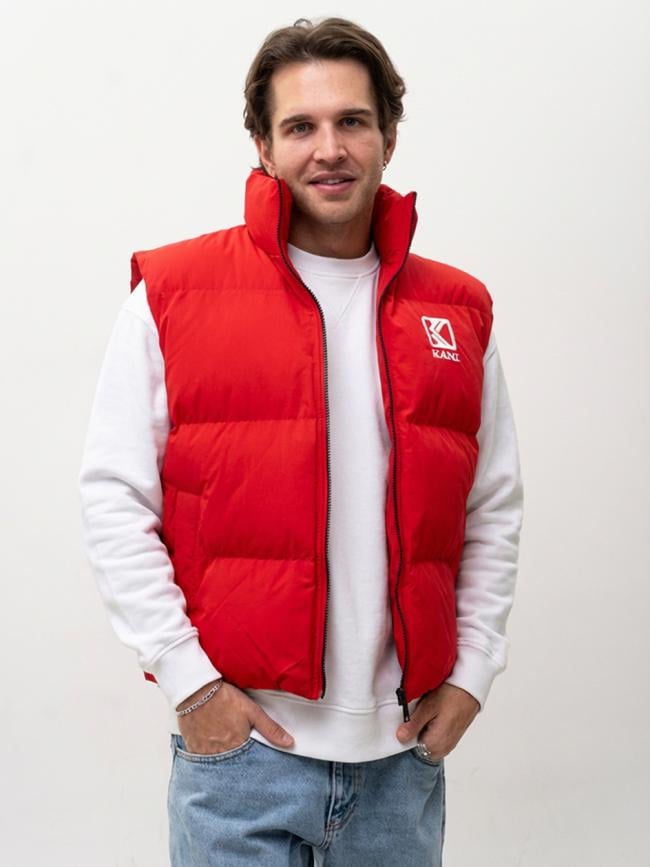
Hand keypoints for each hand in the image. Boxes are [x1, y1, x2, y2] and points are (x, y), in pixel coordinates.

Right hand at [175, 679, 293, 753]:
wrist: (195, 690)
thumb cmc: (224, 698)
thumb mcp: (252, 711)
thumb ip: (270, 728)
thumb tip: (289, 742)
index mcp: (237, 745)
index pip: (249, 762)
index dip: (252, 760)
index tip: (251, 755)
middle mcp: (221, 753)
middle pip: (233, 764)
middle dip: (237, 760)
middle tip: (234, 746)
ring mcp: (204, 753)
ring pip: (217, 763)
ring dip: (221, 757)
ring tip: (222, 745)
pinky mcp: (192, 748)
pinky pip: (201, 759)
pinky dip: (207, 756)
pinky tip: (209, 744)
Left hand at [395, 683, 479, 759]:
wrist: (471, 689)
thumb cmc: (452, 696)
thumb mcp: (428, 707)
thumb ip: (413, 725)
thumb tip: (400, 737)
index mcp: (435, 745)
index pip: (410, 746)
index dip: (407, 731)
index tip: (409, 718)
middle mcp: (442, 749)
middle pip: (419, 744)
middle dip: (416, 730)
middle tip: (421, 712)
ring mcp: (448, 744)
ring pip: (427, 739)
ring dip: (424, 727)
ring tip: (429, 712)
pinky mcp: (451, 738)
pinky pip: (435, 736)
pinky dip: (432, 726)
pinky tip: (435, 713)